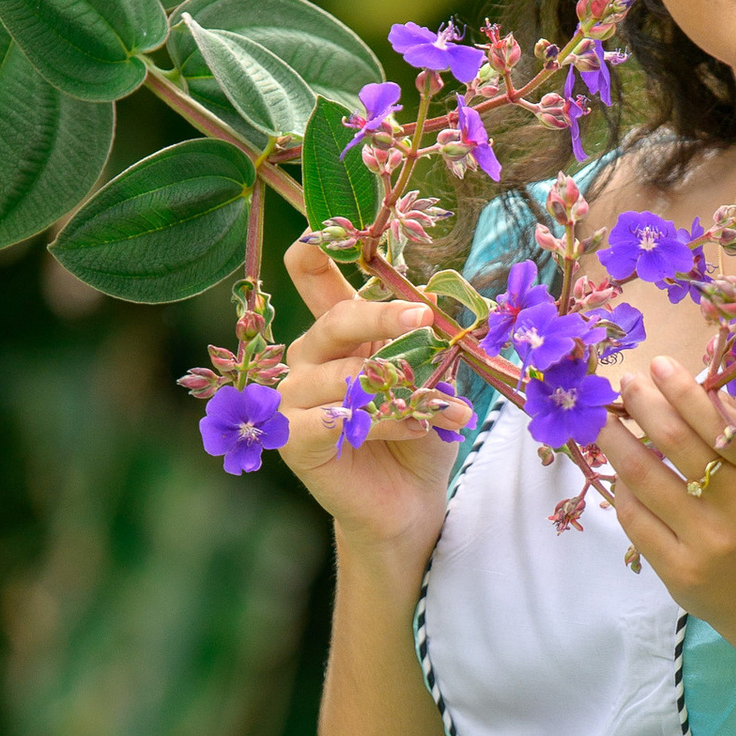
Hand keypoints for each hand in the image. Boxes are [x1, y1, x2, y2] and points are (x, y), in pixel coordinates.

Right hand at [275, 236, 458, 559]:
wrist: (409, 502)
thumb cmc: (419, 434)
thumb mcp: (433, 382)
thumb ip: (429, 346)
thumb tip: (442, 307)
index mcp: (339, 333)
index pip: (313, 280)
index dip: (314, 255)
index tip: (320, 232)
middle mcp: (309, 358)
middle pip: (334, 322)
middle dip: (381, 317)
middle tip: (425, 318)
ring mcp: (295, 399)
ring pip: (340, 377)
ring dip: (397, 392)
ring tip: (440, 411)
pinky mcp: (293, 441)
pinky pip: (327, 420)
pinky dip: (371, 421)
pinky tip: (404, 426)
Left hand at [598, 354, 735, 637]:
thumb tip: (694, 384)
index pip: (715, 420)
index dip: (681, 389)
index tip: (658, 365)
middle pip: (676, 442)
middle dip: (643, 405)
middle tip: (626, 384)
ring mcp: (708, 542)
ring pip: (645, 478)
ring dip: (617, 441)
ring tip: (604, 422)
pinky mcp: (679, 572)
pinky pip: (636, 518)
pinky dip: (622, 489)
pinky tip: (619, 473)